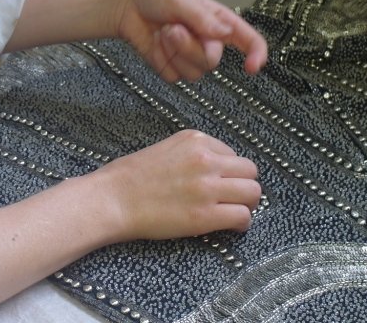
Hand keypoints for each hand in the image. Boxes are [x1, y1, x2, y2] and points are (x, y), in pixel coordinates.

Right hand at [99, 129, 260, 240]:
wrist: (113, 199)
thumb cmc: (131, 176)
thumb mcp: (165, 148)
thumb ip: (192, 154)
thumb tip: (217, 170)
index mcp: (195, 140)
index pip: (233, 154)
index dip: (229, 171)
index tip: (220, 182)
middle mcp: (205, 159)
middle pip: (250, 171)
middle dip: (245, 185)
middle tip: (235, 198)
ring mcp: (207, 187)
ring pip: (253, 193)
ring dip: (247, 204)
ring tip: (235, 212)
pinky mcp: (205, 215)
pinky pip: (242, 216)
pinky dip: (241, 223)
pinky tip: (230, 226)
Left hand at [115, 0, 267, 81]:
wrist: (125, 6)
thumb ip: (201, 18)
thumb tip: (225, 33)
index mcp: (217, 21)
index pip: (247, 39)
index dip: (256, 53)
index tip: (252, 66)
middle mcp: (207, 41)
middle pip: (211, 60)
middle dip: (188, 46)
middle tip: (171, 28)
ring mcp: (190, 56)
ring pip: (194, 73)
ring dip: (174, 52)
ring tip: (162, 32)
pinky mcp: (172, 67)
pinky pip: (174, 76)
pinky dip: (161, 60)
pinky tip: (154, 44)